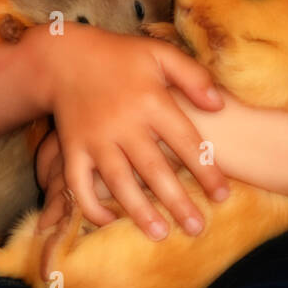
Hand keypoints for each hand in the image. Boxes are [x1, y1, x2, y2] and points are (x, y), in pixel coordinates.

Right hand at [44, 27, 229, 243]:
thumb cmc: (121, 56)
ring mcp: (95, 138)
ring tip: (159, 234)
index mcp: (151, 100)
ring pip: (119, 181)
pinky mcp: (72, 148)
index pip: (185, 141)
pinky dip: (91, 205)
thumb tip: (220, 105)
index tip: (222, 196)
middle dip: (176, 201)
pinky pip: (79, 183)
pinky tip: (110, 222)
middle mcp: (124, 122)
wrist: (65, 57)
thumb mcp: (160, 54)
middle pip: (154, 169)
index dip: (205, 170)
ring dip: (138, 210)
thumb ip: (193, 76)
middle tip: (197, 229)